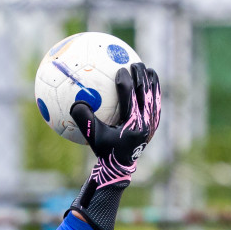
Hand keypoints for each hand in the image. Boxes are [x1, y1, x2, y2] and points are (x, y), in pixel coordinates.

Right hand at [67, 62, 160, 229]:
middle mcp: (145, 122)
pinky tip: (148, 82)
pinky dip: (153, 91)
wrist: (120, 166)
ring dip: (151, 81)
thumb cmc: (103, 150)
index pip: (130, 97)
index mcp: (131, 124)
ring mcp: (152, 123)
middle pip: (145, 92)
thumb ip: (83, 120)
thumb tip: (74, 102)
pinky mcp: (155, 124)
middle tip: (134, 62)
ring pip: (155, 97)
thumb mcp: (91, 137)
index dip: (125, 81)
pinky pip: (156, 103)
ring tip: (147, 68)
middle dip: (140, 75)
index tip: (119, 70)